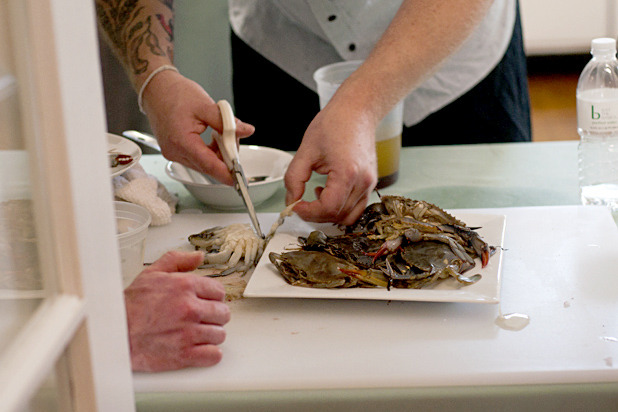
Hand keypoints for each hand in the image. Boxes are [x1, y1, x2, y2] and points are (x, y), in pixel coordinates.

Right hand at [125, 251, 230, 371]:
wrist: (115, 333)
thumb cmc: (131, 305)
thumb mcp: (153, 273)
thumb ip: (178, 261)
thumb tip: (198, 257)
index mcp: (185, 286)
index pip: (219, 291)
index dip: (214, 297)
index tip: (207, 302)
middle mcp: (190, 308)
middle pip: (223, 313)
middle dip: (215, 316)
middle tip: (202, 318)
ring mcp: (188, 333)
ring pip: (219, 334)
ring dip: (212, 335)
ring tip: (198, 333)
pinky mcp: (184, 354)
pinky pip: (213, 355)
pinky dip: (210, 353)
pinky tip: (200, 349)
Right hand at [141, 70, 254, 184]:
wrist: (156, 89)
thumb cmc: (175, 94)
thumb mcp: (205, 106)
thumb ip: (227, 122)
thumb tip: (246, 131)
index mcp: (181, 141)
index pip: (208, 164)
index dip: (225, 173)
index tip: (238, 179)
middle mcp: (174, 151)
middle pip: (207, 165)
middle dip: (225, 157)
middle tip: (234, 138)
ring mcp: (173, 153)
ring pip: (202, 163)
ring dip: (217, 154)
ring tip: (221, 133)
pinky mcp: (174, 151)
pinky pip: (196, 158)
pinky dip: (208, 152)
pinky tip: (212, 138)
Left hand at [285, 102, 376, 224]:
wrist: (356, 112)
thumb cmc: (334, 125)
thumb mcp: (306, 150)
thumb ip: (294, 179)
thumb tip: (291, 201)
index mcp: (347, 173)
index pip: (328, 208)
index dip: (308, 212)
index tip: (295, 206)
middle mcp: (363, 182)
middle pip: (338, 216)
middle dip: (316, 214)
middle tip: (300, 203)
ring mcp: (370, 184)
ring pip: (349, 216)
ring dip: (329, 214)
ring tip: (316, 196)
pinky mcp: (371, 183)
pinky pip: (357, 207)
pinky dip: (341, 208)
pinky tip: (328, 192)